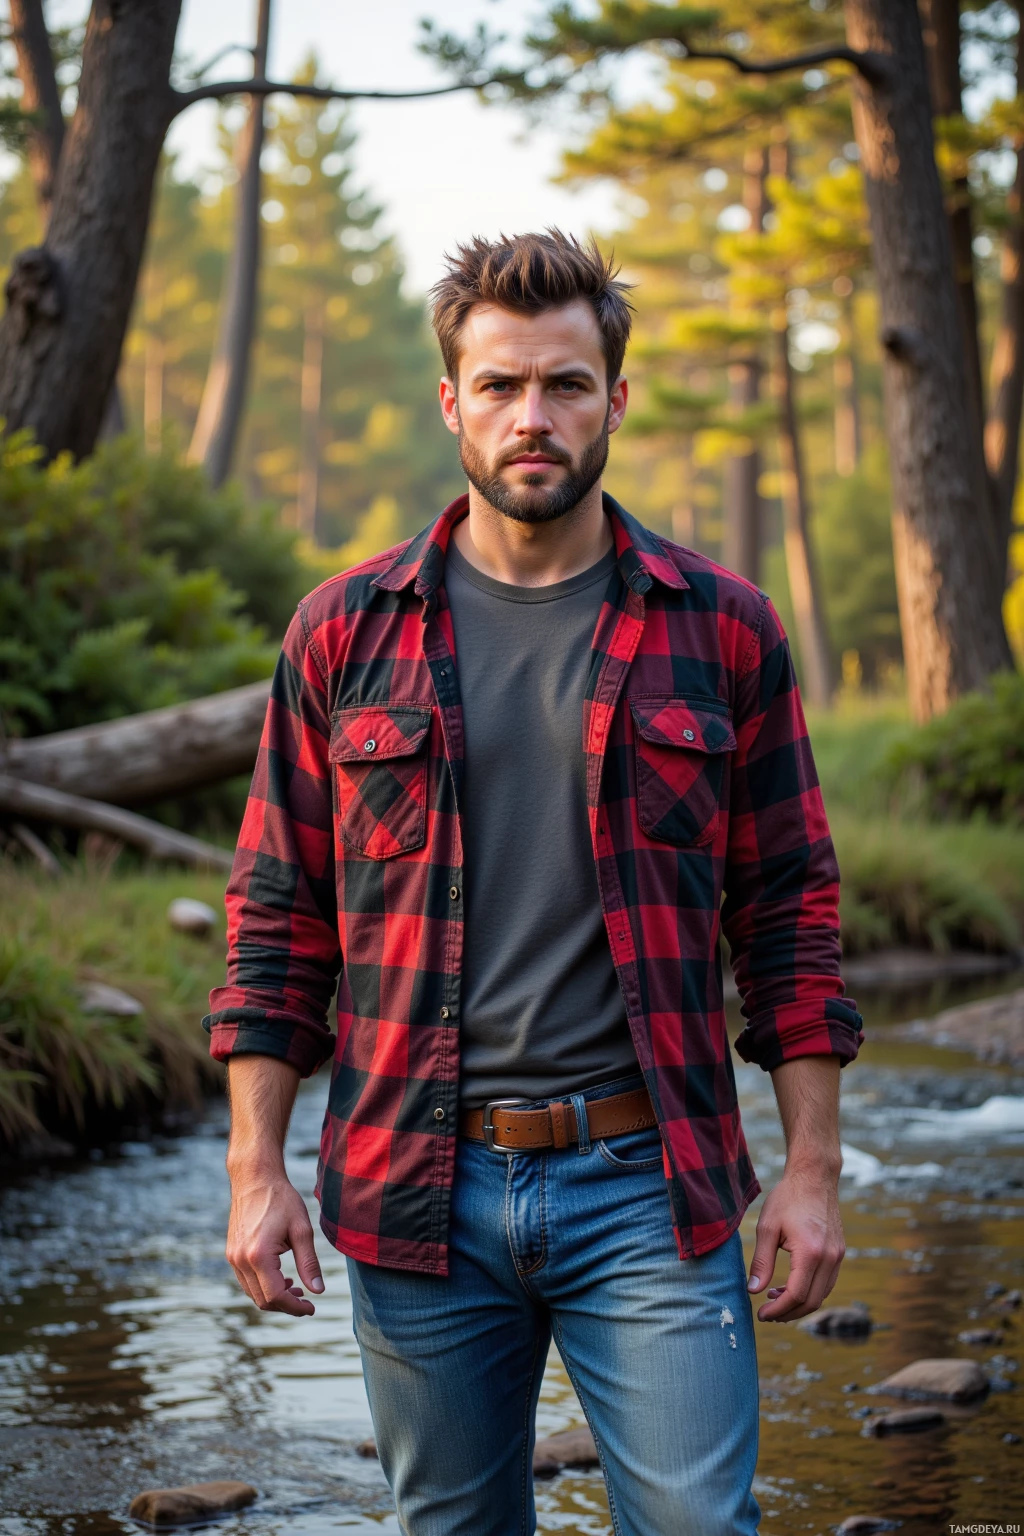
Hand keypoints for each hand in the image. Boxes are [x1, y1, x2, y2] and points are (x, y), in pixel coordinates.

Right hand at [226, 1165, 324, 1315]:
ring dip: (274, 1297)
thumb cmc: (281, 1199)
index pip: (275, 1296)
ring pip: (253, 1293)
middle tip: (306, 1300)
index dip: (295, 1307)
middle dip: (286, 1305)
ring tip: (295, 1288)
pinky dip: (263, 1286)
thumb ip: (309, 1263)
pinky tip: (280, 1277)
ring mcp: (233, 1258)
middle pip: (262, 1300)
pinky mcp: (231, 1253)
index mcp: (258, 1255)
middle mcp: (240, 1260)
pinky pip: (246, 1281)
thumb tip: (318, 1291)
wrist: (255, 1178)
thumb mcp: (302, 1229)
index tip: (312, 1307)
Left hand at [746, 1163, 844, 1322]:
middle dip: (788, 1313)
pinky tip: (791, 1286)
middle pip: (812, 1301)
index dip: (778, 1310)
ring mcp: (838, 1256)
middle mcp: (829, 1258)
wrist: (814, 1176)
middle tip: (767, 1313)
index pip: (797, 1295)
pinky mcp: (839, 1253)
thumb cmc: (788, 1198)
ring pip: (822, 1295)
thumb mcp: (768, 1227)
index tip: (761, 1314)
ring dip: (800, 1304)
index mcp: (811, 1252)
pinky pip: (827, 1282)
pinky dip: (810, 1291)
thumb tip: (753, 1291)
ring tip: (775, 1299)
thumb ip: (761, 1261)